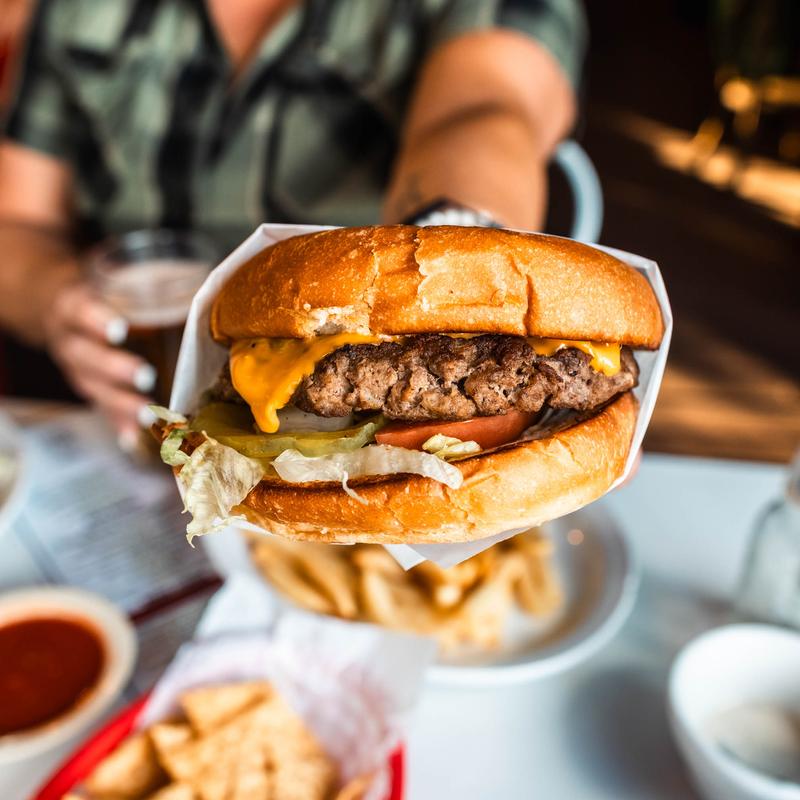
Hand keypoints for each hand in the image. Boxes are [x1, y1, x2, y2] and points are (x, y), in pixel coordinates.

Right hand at [43, 282, 155, 442]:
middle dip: (116, 369)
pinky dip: (117, 424)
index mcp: (72, 307)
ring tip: (148, 416)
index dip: (98, 320)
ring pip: (94, 388)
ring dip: (121, 404)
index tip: (121, 330)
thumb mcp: (110, 279)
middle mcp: (69, 340)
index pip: (79, 310)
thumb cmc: (100, 290)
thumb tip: (210, 287)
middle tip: (147, 377)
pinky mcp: (87, 388)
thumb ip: (145, 282)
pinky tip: (133, 440)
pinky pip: (100, 408)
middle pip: (87, 357)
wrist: (53, 305)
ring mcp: (75, 369)